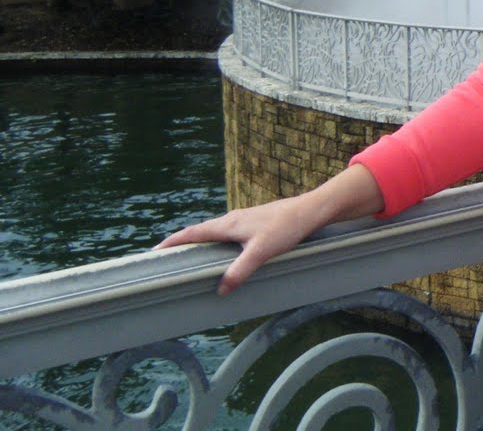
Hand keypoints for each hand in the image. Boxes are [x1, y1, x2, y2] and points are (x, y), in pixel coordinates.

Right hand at [155, 165, 382, 294]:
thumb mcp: (261, 252)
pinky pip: (226, 233)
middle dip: (181, 244)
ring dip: (198, 242)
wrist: (310, 210)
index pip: (192, 233)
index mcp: (227, 225)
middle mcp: (231, 219)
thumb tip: (220, 289)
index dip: (172, 242)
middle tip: (166, 258)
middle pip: (199, 232)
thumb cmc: (286, 227)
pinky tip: (221, 252)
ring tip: (189, 258)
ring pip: (213, 231)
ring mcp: (242, 220)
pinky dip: (215, 242)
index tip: (154, 252)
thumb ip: (240, 270)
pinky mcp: (253, 223)